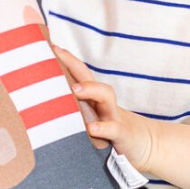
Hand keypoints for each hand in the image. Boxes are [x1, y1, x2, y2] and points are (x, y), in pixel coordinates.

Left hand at [54, 46, 156, 172]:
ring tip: (74, 89)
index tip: (51, 45)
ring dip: (90, 90)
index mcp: (93, 98)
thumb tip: (43, 105)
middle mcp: (102, 103)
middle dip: (73, 64)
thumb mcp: (93, 117)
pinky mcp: (122, 134)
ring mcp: (113, 116)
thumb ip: (74, 109)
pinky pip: (112, 128)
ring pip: (105, 97)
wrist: (145, 143)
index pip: (79, 73)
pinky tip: (91, 128)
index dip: (66, 58)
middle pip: (89, 77)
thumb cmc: (110, 129)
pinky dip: (103, 127)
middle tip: (56, 54)